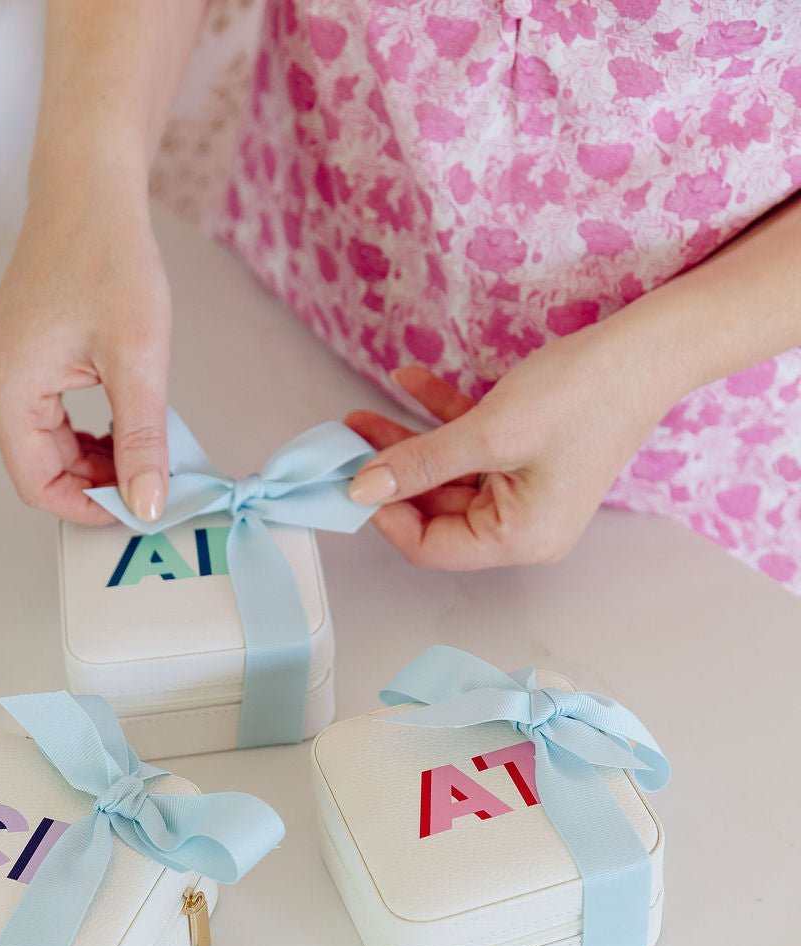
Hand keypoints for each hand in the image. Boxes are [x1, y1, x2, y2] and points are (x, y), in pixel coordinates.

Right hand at [0, 185, 169, 524]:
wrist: (88, 193)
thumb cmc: (107, 256)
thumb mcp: (138, 359)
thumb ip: (142, 441)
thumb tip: (147, 504)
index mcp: (5, 389)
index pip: (39, 486)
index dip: (90, 508)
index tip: (139, 509)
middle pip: (41, 470)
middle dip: (98, 483)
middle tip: (154, 479)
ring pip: (46, 449)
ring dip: (95, 460)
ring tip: (144, 446)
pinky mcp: (11, 363)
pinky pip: (44, 423)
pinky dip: (84, 435)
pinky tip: (121, 425)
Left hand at [345, 318, 677, 569]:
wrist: (648, 349)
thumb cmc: (584, 395)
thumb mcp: (489, 432)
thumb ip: (422, 462)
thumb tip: (363, 488)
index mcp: (519, 539)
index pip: (430, 546)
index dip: (385, 515)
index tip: (350, 480)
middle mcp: (521, 526)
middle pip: (434, 511)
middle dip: (390, 475)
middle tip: (346, 443)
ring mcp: (525, 493)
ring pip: (447, 476)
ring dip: (406, 446)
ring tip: (361, 417)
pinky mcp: (527, 458)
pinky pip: (470, 449)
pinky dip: (440, 419)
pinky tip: (407, 382)